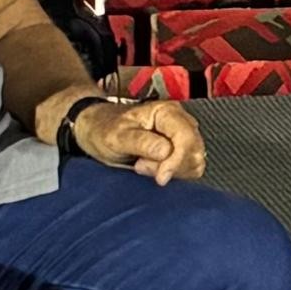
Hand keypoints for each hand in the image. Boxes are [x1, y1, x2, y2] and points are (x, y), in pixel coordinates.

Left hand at [72, 95, 207, 185]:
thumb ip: (141, 142)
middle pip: (194, 152)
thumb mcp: (116, 136)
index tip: (160, 177)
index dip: (177, 161)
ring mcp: (181, 135)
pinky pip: (189, 168)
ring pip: (194, 162)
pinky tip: (152, 168)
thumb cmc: (104, 129)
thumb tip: (166, 151)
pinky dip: (173, 174)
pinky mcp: (180, 149)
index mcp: (166, 112)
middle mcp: (179, 121)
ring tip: (143, 164)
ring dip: (171, 171)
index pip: (186, 138)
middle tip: (141, 165)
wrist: (96, 130)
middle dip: (170, 166)